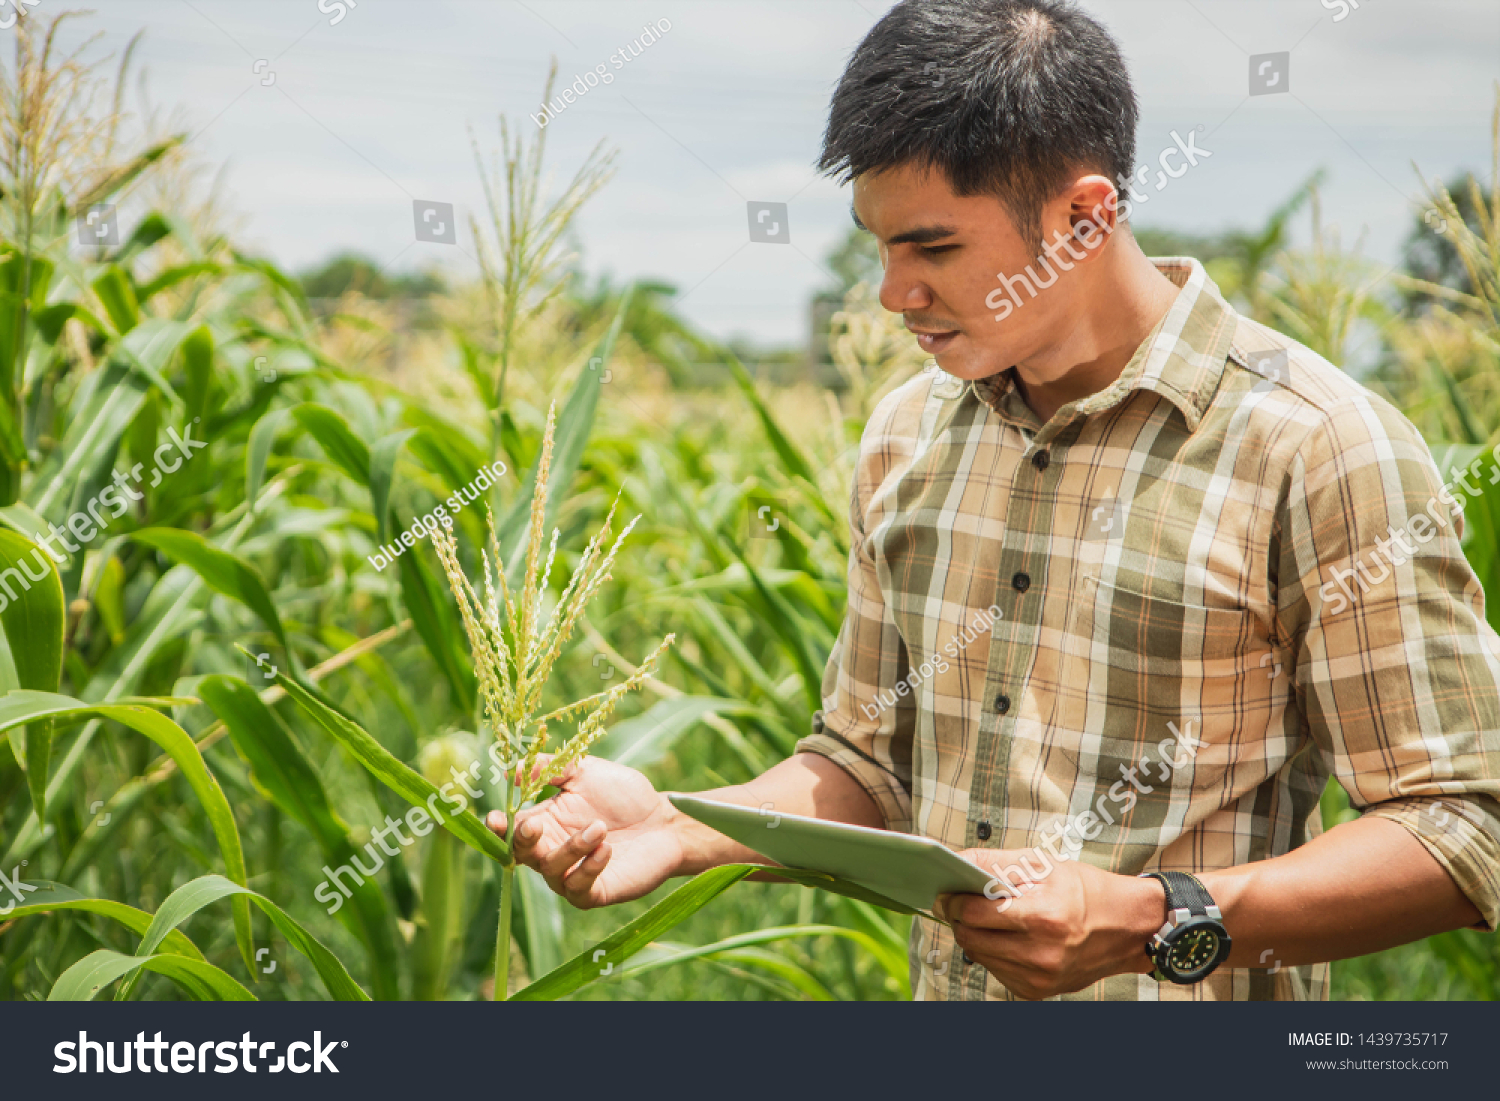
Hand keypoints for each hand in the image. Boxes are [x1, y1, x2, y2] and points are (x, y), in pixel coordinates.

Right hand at [485, 754, 682, 908]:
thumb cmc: (625, 796)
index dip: (498, 827)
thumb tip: (514, 769)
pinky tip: (606, 849)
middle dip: (523, 842)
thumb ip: (552, 768)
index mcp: (546, 821)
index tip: (495, 817)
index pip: (511, 829)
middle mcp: (553, 851)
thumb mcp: (587, 772)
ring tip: (599, 828)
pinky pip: (578, 889)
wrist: (666, 821)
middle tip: (536, 824)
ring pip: (552, 871)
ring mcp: (572, 874)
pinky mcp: (595, 892)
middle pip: (522, 855)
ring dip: (571, 848)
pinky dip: (588, 869)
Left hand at [934, 847, 1164, 998]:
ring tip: (992, 919)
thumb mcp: (1043, 864)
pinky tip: (1011, 938)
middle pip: (971, 937)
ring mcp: (1039, 978)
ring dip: (976, 936)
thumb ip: (995, 863)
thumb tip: (955, 862)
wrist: (1127, 927)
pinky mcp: (1037, 992)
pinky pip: (996, 971)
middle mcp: (1041, 954)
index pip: (974, 913)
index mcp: (1044, 917)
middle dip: (961, 918)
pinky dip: (994, 953)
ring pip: (979, 956)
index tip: (949, 891)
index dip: (955, 900)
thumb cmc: (1085, 890)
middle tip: (964, 902)